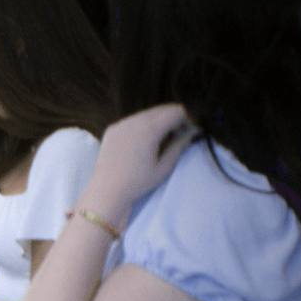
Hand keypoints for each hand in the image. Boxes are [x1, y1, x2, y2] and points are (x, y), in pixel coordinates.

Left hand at [80, 104, 196, 226]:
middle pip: (162, 109)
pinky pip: (133, 120)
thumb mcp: (164, 166)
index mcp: (149, 129)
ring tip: (161, 141)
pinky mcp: (112, 129)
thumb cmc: (138, 183)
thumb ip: (180, 145)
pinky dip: (143, 125)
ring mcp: (121, 123)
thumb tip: (193, 131)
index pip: (176, 111)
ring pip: (147, 113)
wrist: (107, 192)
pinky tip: (144, 142)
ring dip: (159, 121)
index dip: (187, 119)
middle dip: (174, 119)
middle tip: (178, 136)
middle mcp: (133, 121)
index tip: (190, 131)